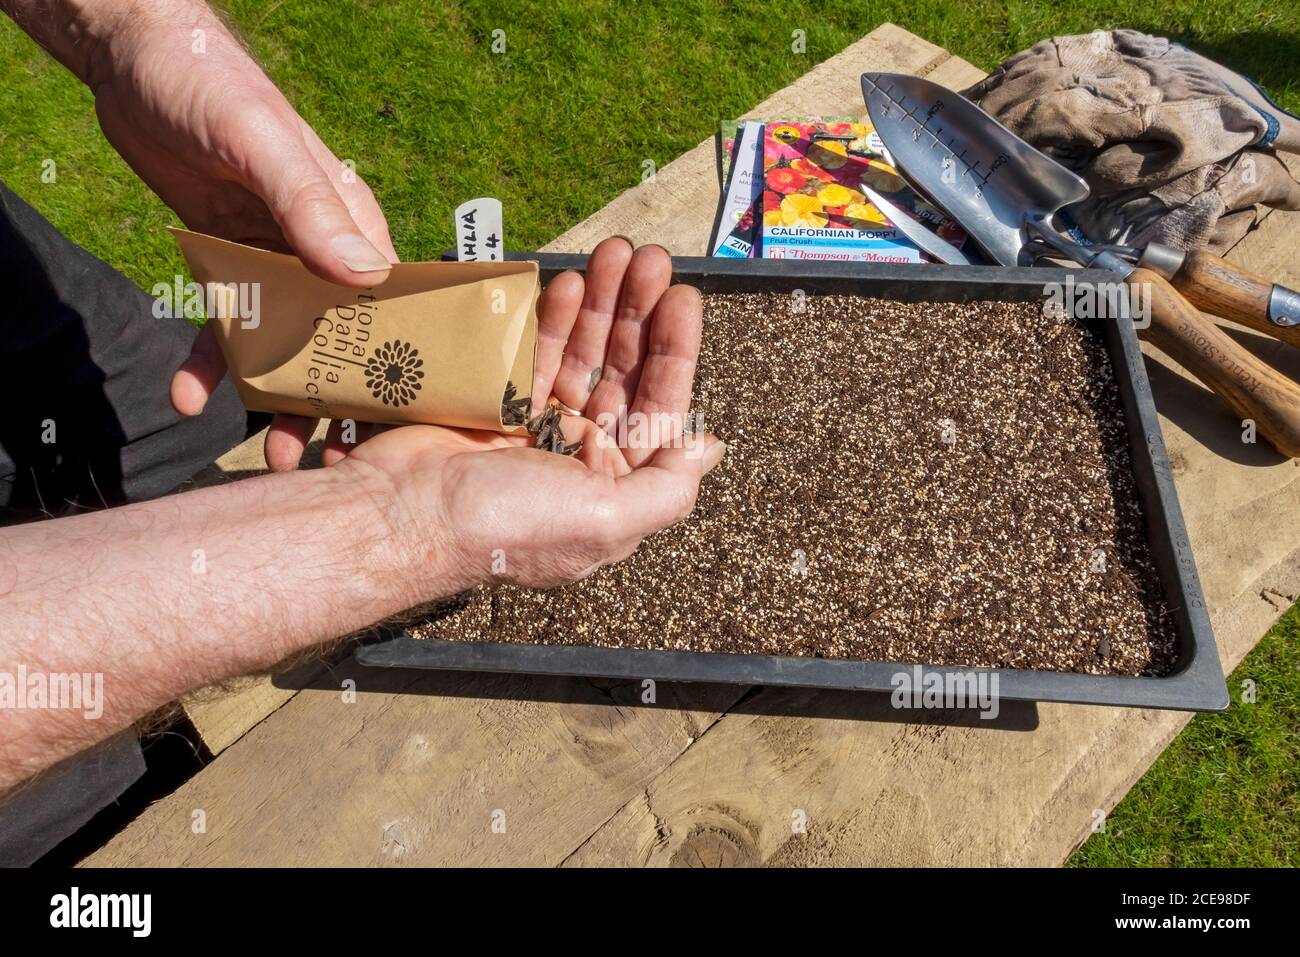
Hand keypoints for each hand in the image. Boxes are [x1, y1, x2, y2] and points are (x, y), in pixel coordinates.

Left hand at [73, 1, 395, 467]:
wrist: (135, 59)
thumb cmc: (213, 85)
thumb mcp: (262, 142)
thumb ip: (310, 208)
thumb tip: (365, 277)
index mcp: (353, 223)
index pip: (395, 304)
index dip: (402, 366)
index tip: (404, 425)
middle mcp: (320, 250)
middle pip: (342, 340)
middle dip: (342, 402)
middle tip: (336, 461)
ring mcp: (274, 260)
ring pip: (286, 345)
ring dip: (280, 400)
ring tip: (277, 458)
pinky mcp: (228, 263)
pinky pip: (224, 324)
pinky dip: (209, 362)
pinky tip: (187, 395)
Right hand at [336, 238, 725, 590]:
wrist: (401, 517)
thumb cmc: (506, 526)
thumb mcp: (606, 520)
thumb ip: (668, 488)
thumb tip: (710, 449)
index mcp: (614, 489)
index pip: (659, 408)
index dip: (674, 351)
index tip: (681, 297)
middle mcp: (580, 459)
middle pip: (623, 373)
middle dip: (638, 314)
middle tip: (648, 259)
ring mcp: (537, 430)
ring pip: (582, 355)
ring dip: (601, 305)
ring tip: (615, 253)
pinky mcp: (495, 406)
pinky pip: (534, 354)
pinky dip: (553, 318)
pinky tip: (569, 283)